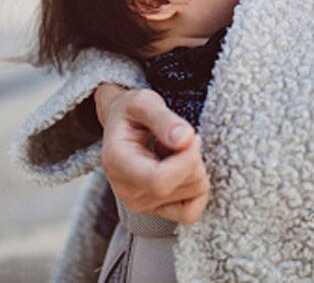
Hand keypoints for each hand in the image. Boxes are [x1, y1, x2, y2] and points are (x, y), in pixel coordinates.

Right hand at [96, 85, 209, 224]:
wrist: (121, 126)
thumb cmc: (131, 112)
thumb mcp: (143, 102)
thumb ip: (163, 119)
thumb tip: (185, 139)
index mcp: (117, 162)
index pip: (160, 180)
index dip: (187, 159)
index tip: (192, 136)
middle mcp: (126, 190)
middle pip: (182, 185)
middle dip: (194, 158)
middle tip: (181, 138)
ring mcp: (140, 204)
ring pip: (194, 194)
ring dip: (195, 168)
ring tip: (173, 151)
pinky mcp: (156, 210)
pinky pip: (191, 211)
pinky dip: (197, 188)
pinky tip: (181, 168)